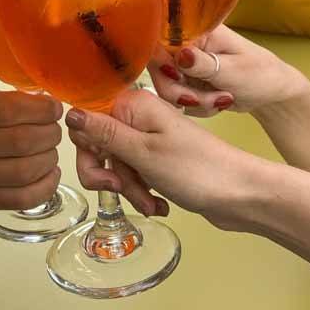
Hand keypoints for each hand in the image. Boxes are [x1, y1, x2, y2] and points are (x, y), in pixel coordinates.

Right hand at [0, 91, 62, 211]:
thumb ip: (4, 101)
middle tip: (54, 129)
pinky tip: (49, 172)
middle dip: (50, 132)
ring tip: (49, 150)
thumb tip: (46, 103)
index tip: (54, 107)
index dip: (40, 108)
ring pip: (27, 170)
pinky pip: (24, 199)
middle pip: (23, 140)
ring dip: (50, 157)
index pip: (8, 109)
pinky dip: (47, 185)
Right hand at [67, 90, 253, 228]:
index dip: (88, 148)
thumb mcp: (143, 153)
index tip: (105, 171)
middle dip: (108, 174)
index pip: (86, 119)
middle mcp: (139, 116)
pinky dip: (142, 191)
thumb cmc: (196, 169)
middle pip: (98, 144)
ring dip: (129, 188)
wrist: (241, 194)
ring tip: (152, 203)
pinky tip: (159, 205)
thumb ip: (103, 133)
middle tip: (123, 189)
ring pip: (116, 164)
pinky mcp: (158, 158)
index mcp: (133, 104)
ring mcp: (150, 138)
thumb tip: (68, 112)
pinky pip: (134, 174)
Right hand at [147, 25, 306, 115]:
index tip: (180, 78)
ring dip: (193, 102)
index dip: (164, 64)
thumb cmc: (259, 74)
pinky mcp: (186, 82)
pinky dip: (196, 107)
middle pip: (159, 70)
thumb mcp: (234, 70)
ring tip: (221, 100)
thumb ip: (204, 64)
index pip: (160, 41)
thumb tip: (179, 55)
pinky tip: (217, 103)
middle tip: (209, 99)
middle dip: (181, 91)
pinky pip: (178, 100)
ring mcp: (185, 65)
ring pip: (167, 88)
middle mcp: (185, 45)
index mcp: (195, 31)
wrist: (271, 93)